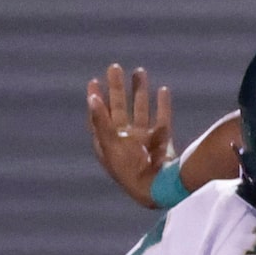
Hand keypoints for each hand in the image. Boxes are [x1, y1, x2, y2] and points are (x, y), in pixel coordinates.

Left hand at [87, 63, 174, 206]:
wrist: (156, 187)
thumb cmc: (128, 169)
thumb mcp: (110, 144)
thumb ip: (101, 120)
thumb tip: (92, 97)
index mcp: (108, 140)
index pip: (98, 114)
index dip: (96, 97)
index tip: (95, 80)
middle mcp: (125, 138)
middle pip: (119, 107)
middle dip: (117, 88)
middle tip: (115, 67)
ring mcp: (144, 139)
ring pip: (141, 109)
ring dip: (140, 91)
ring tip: (140, 71)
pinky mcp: (162, 141)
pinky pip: (163, 119)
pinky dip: (163, 105)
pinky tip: (163, 90)